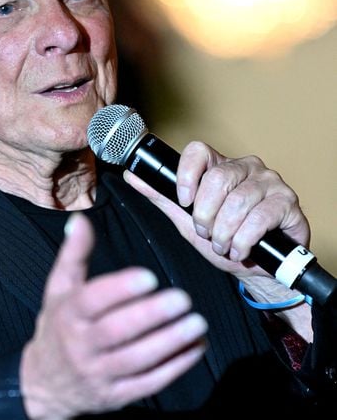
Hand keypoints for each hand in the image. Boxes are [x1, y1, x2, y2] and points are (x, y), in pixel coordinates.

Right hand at [20, 213, 207, 419]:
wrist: (44, 386)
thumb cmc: (58, 327)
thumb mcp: (59, 290)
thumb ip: (73, 254)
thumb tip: (80, 219)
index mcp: (68, 315)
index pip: (91, 301)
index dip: (119, 290)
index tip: (149, 277)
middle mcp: (80, 346)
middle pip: (116, 332)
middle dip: (151, 316)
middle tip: (183, 298)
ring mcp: (99, 375)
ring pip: (136, 360)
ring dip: (169, 342)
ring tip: (197, 322)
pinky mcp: (116, 397)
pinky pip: (148, 383)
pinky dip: (175, 367)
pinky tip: (196, 347)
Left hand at [123, 141, 312, 337]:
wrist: (256, 268)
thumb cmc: (224, 239)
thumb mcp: (186, 219)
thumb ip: (162, 196)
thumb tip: (132, 174)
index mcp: (220, 166)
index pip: (199, 151)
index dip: (187, 175)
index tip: (184, 201)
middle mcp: (246, 167)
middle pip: (217, 179)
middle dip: (205, 215)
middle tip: (206, 233)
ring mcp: (270, 182)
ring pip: (238, 201)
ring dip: (224, 232)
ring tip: (224, 246)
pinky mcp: (287, 203)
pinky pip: (260, 218)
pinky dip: (244, 241)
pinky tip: (241, 250)